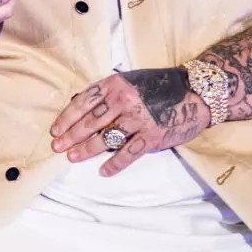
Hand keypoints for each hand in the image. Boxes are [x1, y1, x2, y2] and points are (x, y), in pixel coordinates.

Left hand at [50, 68, 211, 177]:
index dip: (67, 117)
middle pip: (90, 121)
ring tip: (73, 157)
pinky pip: (128, 153)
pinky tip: (103, 171)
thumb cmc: (159, 85)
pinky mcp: (152, 135)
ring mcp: (138, 119)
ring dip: (86, 149)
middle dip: (71, 136)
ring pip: (105, 138)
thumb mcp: (130, 81)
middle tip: (58, 146)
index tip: (56, 129)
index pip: (84, 102)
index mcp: (115, 84)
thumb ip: (109, 94)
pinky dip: (114, 164)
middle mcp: (124, 100)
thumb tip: (81, 106)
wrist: (195, 92)